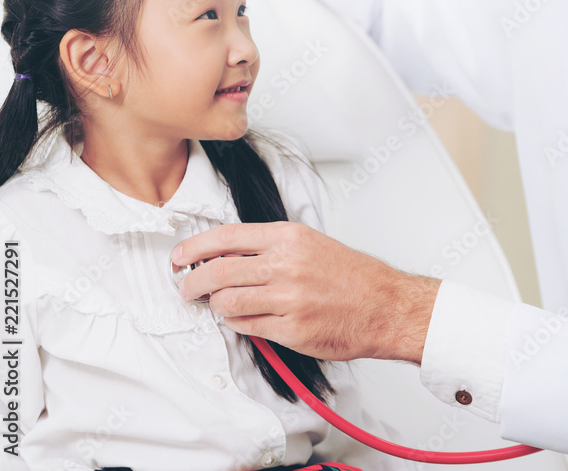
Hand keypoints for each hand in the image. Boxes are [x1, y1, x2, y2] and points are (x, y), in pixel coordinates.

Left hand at [172, 222, 441, 363]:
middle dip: (192, 282)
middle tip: (186, 287)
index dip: (195, 248)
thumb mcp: (313, 244)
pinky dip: (237, 323)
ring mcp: (289, 299)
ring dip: (216, 305)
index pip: (227, 237)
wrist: (386, 307)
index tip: (180, 257)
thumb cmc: (354, 277)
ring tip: (218, 305)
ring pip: (227, 301)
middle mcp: (287, 265)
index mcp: (290, 237)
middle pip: (218, 271)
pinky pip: (247, 327)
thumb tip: (227, 254)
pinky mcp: (292, 330)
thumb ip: (271, 247)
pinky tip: (242, 319)